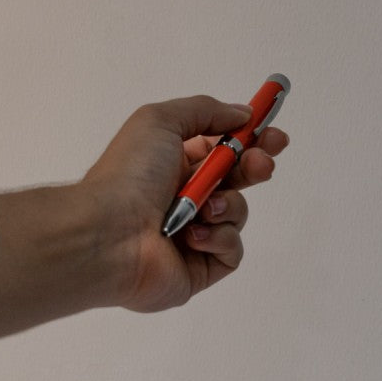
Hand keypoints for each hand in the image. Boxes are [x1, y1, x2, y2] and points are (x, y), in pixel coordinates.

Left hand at [81, 95, 288, 313]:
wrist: (108, 234)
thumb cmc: (131, 174)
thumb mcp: (161, 120)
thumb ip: (206, 111)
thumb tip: (242, 115)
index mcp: (174, 163)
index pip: (223, 147)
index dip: (251, 139)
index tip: (274, 134)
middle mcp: (184, 197)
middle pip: (238, 178)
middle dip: (255, 166)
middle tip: (262, 164)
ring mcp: (193, 235)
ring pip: (238, 212)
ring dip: (229, 205)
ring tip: (205, 209)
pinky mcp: (200, 269)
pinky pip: (232, 250)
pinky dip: (219, 239)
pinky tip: (193, 237)